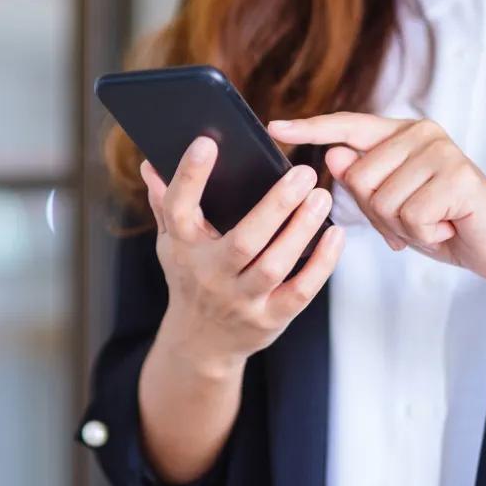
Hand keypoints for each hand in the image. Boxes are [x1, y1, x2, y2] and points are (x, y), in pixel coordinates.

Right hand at [141, 136, 344, 376]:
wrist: (201, 343)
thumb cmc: (191, 279)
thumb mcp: (173, 244)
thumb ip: (165, 203)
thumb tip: (150, 164)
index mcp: (183, 248)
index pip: (179, 208)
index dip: (190, 176)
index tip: (207, 142)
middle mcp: (210, 275)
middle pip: (243, 240)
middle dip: (275, 206)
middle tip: (303, 173)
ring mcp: (241, 300)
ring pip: (274, 265)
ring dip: (301, 230)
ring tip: (321, 196)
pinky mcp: (269, 318)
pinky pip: (300, 291)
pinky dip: (321, 264)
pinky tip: (335, 234)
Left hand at [268, 113, 485, 282]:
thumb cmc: (442, 224)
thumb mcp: (393, 206)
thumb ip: (364, 182)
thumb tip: (335, 155)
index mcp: (402, 135)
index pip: (348, 127)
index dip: (311, 129)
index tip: (274, 127)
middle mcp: (421, 133)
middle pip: (359, 178)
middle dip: (380, 214)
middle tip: (415, 220)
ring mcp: (441, 151)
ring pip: (382, 200)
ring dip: (404, 227)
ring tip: (434, 222)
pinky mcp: (458, 176)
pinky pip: (410, 217)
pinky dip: (425, 236)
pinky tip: (447, 228)